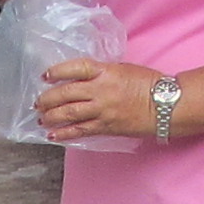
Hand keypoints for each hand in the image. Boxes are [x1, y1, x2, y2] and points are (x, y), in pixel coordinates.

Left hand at [32, 58, 159, 146]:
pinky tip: (53, 135)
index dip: (57, 71)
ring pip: (69, 113)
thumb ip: (101, 72)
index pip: (75, 68)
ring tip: (42, 118)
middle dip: (48, 98)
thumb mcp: (123, 68)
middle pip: (66, 93)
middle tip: (38, 102)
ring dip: (51, 116)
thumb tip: (81, 78)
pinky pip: (80, 130)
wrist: (165, 105)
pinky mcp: (106, 126)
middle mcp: (101, 90)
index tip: (45, 75)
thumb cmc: (148, 83)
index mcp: (106, 71)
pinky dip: (64, 133)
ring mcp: (102, 110)